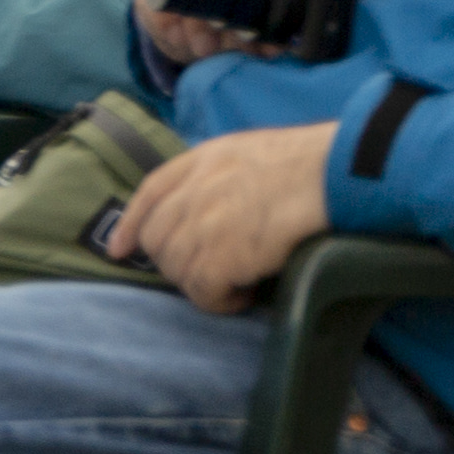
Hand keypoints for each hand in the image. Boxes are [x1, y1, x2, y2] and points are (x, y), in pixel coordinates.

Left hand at [104, 123, 343, 312]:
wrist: (333, 174)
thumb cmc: (313, 164)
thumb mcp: (254, 151)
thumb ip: (224, 174)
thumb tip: (217, 205)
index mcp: (203, 159)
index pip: (150, 192)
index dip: (131, 224)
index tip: (121, 250)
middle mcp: (194, 190)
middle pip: (157, 238)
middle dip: (174, 262)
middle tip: (209, 272)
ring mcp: (204, 223)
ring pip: (175, 267)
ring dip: (199, 284)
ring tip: (232, 285)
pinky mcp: (220, 256)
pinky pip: (200, 291)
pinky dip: (218, 301)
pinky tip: (241, 297)